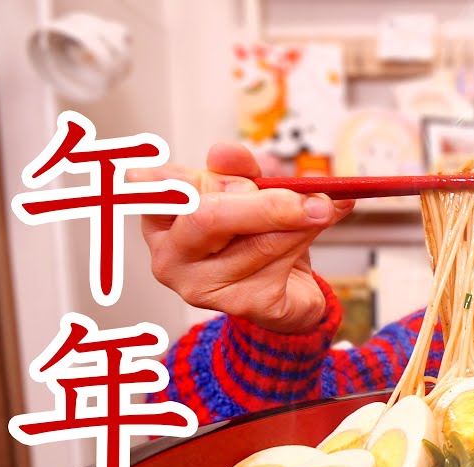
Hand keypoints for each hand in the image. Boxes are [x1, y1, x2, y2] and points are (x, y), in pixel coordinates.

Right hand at [132, 143, 354, 332]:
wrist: (287, 285)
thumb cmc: (257, 233)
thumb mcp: (248, 189)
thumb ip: (239, 168)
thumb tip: (225, 153)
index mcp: (159, 216)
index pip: (168, 184)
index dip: (215, 177)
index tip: (250, 179)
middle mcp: (169, 256)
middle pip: (208, 217)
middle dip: (267, 203)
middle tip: (312, 199)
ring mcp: (200, 287)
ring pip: (257, 241)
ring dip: (299, 224)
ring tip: (314, 216)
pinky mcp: (241, 306)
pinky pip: (280, 266)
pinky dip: (304, 246)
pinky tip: (303, 247)